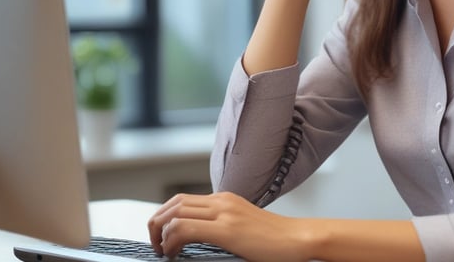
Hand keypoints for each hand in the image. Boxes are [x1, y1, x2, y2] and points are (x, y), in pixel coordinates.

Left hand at [147, 192, 311, 261]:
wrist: (298, 239)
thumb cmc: (274, 240)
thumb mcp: (243, 226)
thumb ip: (222, 226)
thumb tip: (199, 239)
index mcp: (224, 199)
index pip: (182, 200)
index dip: (164, 217)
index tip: (161, 238)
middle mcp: (222, 201)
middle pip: (174, 203)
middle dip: (156, 223)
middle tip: (155, 245)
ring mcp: (224, 212)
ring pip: (175, 213)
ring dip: (160, 232)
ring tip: (162, 251)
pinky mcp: (227, 229)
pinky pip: (186, 228)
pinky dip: (172, 240)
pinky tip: (174, 254)